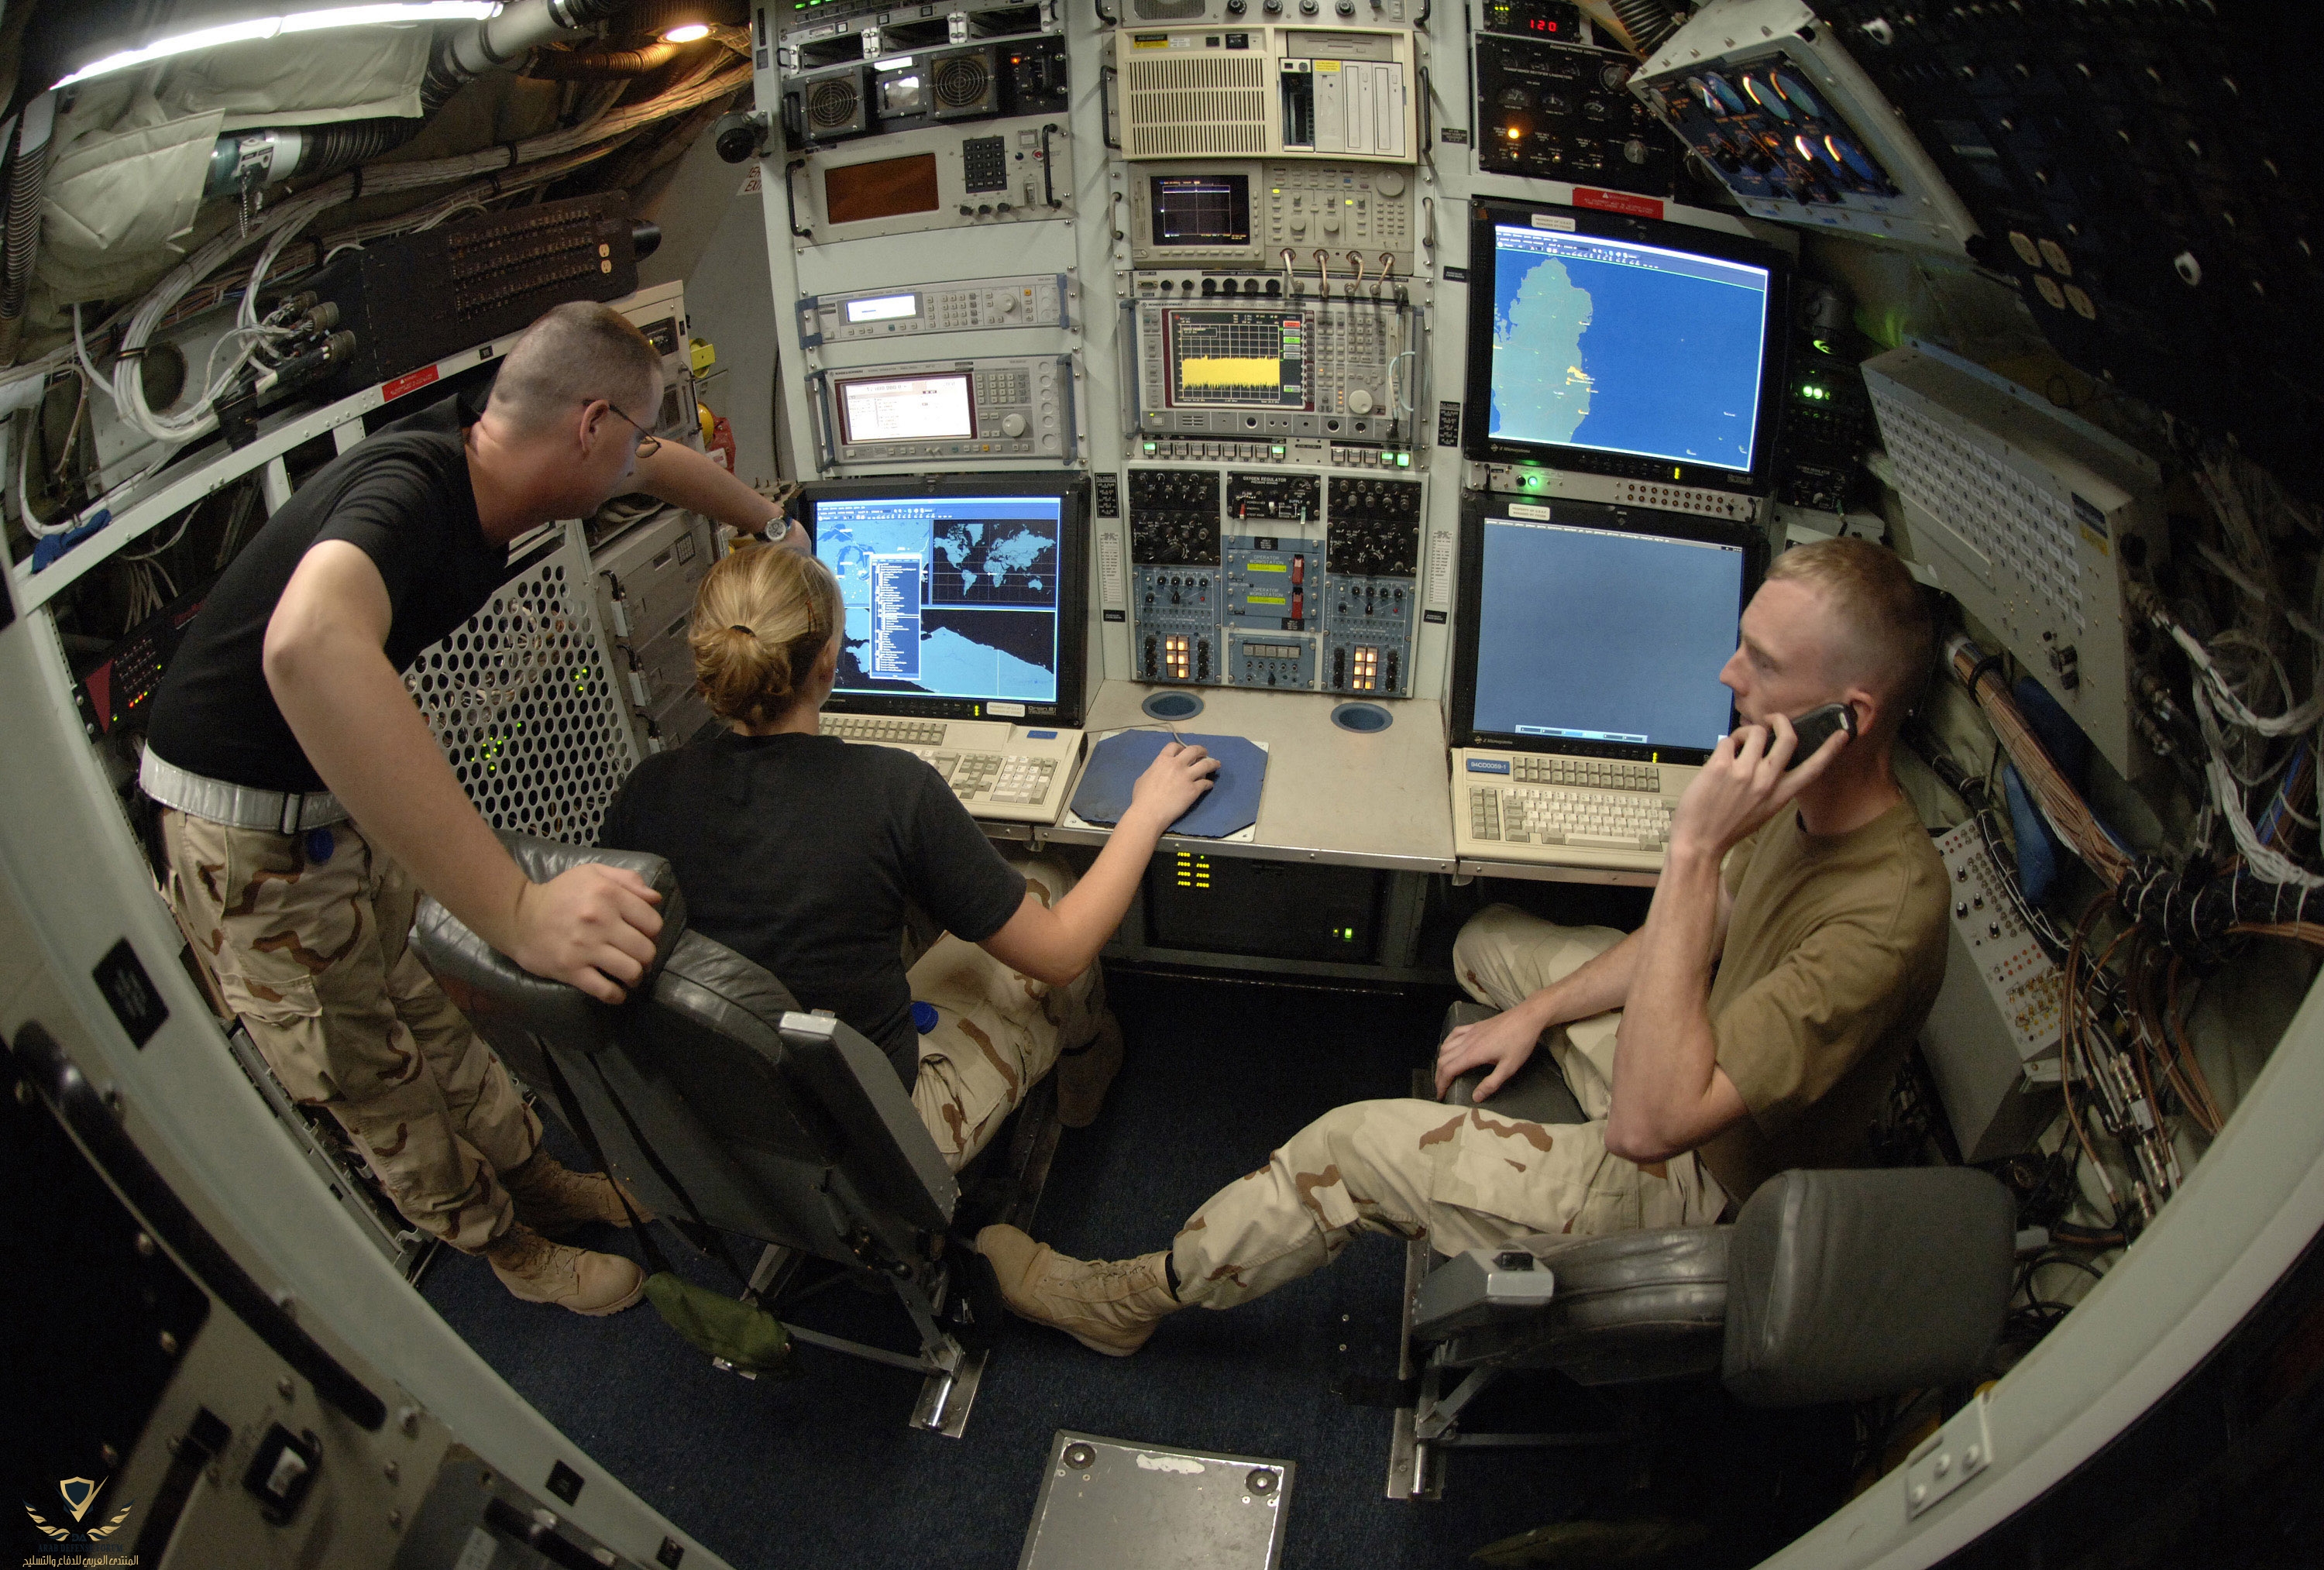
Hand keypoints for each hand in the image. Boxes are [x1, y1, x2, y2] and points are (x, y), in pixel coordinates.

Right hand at [508, 864, 664, 1003]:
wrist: (518, 916)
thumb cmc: (560, 894)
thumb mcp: (593, 873)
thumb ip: (628, 880)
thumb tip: (656, 899)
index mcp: (608, 895)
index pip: (653, 923)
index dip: (652, 932)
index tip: (643, 935)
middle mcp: (600, 921)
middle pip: (646, 950)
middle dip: (646, 957)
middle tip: (636, 957)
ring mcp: (585, 948)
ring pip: (631, 971)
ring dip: (634, 977)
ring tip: (628, 974)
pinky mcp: (571, 970)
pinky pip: (605, 990)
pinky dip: (616, 995)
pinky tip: (616, 991)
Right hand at [1126, 740, 1218, 830]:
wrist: (1149, 812)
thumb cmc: (1142, 797)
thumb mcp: (1143, 777)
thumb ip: (1154, 770)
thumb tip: (1158, 771)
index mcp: (1163, 760)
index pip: (1174, 746)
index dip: (1181, 747)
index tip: (1184, 751)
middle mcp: (1177, 765)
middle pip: (1194, 750)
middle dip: (1201, 750)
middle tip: (1205, 753)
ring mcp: (1187, 777)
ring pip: (1206, 764)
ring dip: (1212, 763)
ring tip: (1216, 764)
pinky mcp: (1194, 790)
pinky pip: (1206, 783)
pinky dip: (1209, 783)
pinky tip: (1209, 785)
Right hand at [1434, 1008, 1546, 1099]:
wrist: (1526, 1018)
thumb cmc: (1520, 1043)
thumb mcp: (1509, 1067)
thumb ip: (1491, 1083)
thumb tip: (1475, 1097)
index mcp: (1473, 1054)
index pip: (1448, 1070)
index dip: (1441, 1083)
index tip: (1440, 1095)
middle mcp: (1466, 1042)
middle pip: (1444, 1059)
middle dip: (1439, 1075)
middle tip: (1441, 1088)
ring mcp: (1469, 1032)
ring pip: (1446, 1046)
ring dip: (1441, 1060)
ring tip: (1444, 1072)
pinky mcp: (1474, 1026)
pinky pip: (1454, 1033)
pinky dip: (1447, 1043)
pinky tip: (1449, 1048)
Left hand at [1669, 712, 1846, 861]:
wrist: (1698, 842)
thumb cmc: (1727, 828)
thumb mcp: (1761, 812)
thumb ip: (1771, 788)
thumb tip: (1768, 760)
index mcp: (1780, 796)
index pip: (1813, 769)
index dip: (1830, 750)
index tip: (1842, 734)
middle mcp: (1767, 782)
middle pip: (1787, 739)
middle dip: (1780, 720)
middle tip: (1771, 719)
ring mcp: (1744, 773)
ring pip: (1756, 732)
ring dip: (1746, 731)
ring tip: (1736, 743)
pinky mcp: (1720, 767)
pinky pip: (1727, 740)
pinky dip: (1725, 743)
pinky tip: (1720, 757)